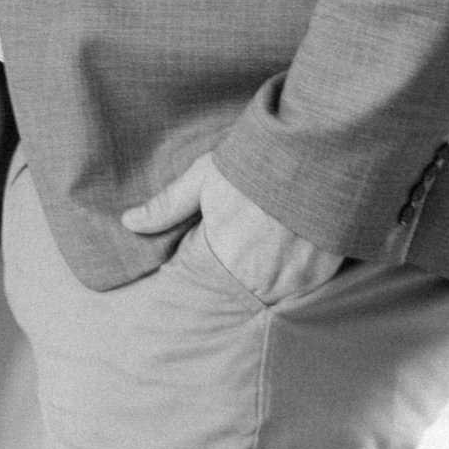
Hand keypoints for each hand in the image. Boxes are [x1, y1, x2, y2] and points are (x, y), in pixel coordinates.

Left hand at [121, 154, 345, 303]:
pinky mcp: (318, 277)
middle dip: (231, 276)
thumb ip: (167, 205)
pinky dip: (289, 277)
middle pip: (233, 292)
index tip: (209, 249)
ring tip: (263, 248)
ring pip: (265, 295)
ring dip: (260, 281)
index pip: (202, 282)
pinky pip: (296, 291)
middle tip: (240, 246)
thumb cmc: (257, 161)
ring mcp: (291, 282)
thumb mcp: (205, 176)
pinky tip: (287, 251)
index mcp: (223, 256)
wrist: (319, 153)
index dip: (202, 265)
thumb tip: (129, 222)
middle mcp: (256, 279)